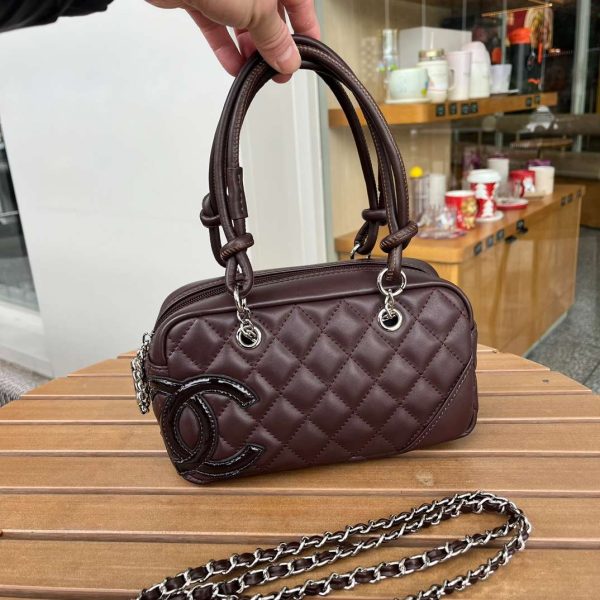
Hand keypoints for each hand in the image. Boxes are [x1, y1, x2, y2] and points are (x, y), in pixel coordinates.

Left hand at [146, 0, 319, 78]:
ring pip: (243, 20)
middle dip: (273, 44)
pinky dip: (225, 46)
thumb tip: (288, 58)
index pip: (299, 3)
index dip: (304, 30)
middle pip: (270, 14)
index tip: (304, 56)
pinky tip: (233, 66)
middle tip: (277, 70)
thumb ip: (275, 37)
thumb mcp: (259, 9)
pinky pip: (217, 24)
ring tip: (254, 72)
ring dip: (249, 49)